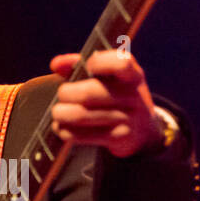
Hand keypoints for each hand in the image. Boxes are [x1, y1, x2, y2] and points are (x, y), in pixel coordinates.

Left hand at [49, 51, 164, 157]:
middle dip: (66, 93)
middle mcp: (134, 96)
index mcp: (133, 75)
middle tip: (62, 94)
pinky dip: (65, 131)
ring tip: (58, 112)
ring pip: (81, 115)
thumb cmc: (116, 95)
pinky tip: (62, 127)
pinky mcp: (118, 139)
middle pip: (89, 93)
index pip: (120, 64)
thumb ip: (80, 65)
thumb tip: (56, 64)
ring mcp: (128, 119)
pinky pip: (82, 135)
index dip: (99, 61)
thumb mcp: (109, 77)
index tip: (87, 65)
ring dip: (61, 113)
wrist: (143, 129)